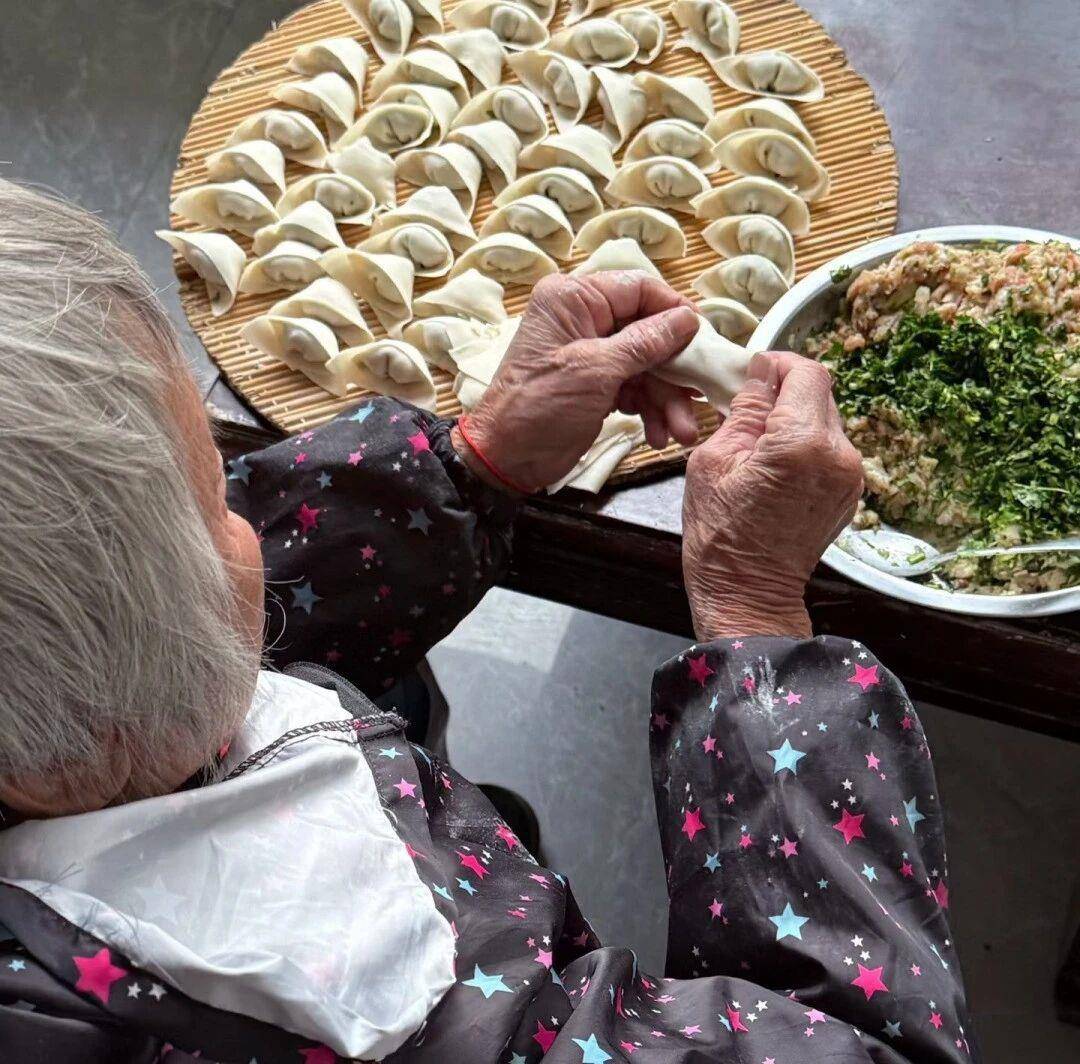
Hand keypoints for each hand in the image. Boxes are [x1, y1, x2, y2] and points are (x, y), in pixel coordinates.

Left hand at [454, 271, 700, 492]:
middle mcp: (583, 319)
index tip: (703, 338)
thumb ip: (645, 343)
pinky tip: (659, 435)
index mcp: (574, 299)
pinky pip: (636, 389)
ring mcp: (591, 355)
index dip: (674, 312)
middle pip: (649, 332)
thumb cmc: (540, 405)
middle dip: (674, 371)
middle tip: (697, 396)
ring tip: (682, 432)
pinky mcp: (597, 385)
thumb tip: (688, 319)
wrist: (508, 459)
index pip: (638, 289)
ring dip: (667, 400)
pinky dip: (650, 412)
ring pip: (647, 366)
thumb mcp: (596, 370)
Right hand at [682, 351, 864, 639]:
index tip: (755, 374)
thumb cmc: (721, 536)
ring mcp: (849, 476)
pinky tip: (775, 468)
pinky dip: (805, 446)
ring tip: (759, 446)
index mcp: (802, 443)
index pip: (807, 372)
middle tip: (748, 412)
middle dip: (785, 394)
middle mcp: (838, 455)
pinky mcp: (849, 492)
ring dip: (795, 420)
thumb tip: (759, 374)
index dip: (778, 365)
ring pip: (826, 420)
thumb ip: (744, 410)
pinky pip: (830, 449)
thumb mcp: (713, 461)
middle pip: (820, 393)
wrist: (747, 593)